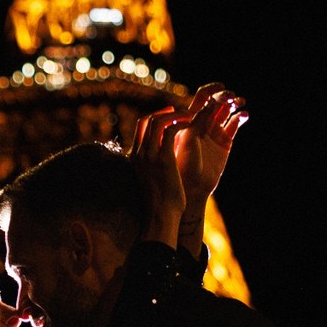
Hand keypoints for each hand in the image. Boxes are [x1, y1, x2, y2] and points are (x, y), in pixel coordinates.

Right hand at [131, 106, 187, 243]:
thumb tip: (162, 158)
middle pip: (149, 119)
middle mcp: (140, 153)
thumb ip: (152, 165)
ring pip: (159, 121)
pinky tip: (192, 125)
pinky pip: (171, 130)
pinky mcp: (164, 158)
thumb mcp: (151, 179)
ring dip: (176, 115)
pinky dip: (182, 123)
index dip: (156, 115)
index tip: (170, 115)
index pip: (141, 125)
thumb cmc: (161, 201)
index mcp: (135, 156)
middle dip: (166, 112)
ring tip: (189, 116)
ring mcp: (150, 155)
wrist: (161, 215)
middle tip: (182, 112)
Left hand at [176, 85, 247, 208]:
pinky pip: (235, 125)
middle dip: (225, 96)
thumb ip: (199, 121)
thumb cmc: (184, 163)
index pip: (203, 97)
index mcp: (192, 119)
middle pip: (217, 102)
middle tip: (231, 97)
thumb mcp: (189, 139)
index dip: (212, 89)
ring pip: (227, 111)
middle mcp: (204, 122)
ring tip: (239, 102)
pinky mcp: (226, 142)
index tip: (221, 88)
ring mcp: (215, 131)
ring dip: (234, 104)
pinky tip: (244, 115)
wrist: (192, 186)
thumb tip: (211, 102)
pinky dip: (240, 118)